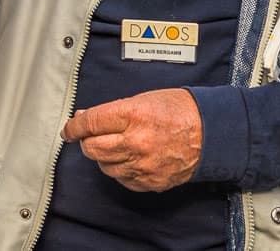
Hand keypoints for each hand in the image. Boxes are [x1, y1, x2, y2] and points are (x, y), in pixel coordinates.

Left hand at [61, 89, 202, 192]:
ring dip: (103, 156)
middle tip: (90, 136)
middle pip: (92, 148)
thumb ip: (113, 110)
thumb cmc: (180, 111)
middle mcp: (136, 141)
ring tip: (115, 145)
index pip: (91, 123)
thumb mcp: (144, 98)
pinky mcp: (150, 181)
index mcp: (133, 115)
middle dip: (86, 141)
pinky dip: (120, 169)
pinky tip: (128, 158)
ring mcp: (143, 164)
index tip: (69, 129)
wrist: (211, 133)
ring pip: (105, 166)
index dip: (74, 127)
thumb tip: (87, 117)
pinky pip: (122, 179)